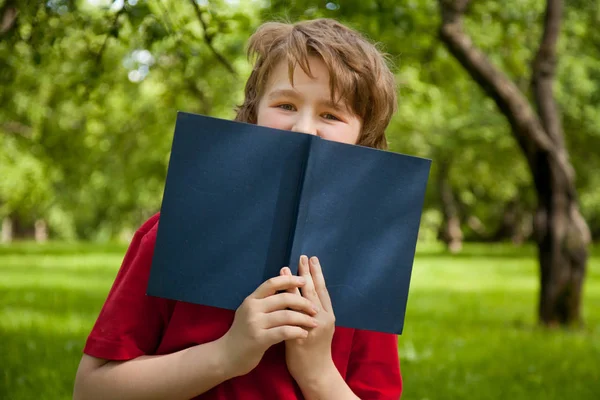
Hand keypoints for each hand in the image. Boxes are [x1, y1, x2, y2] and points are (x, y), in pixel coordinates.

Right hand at [219, 275, 318, 377]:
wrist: (226, 356)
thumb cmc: (243, 333)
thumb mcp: (250, 312)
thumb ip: (264, 302)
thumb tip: (286, 288)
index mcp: (251, 299)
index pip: (272, 283)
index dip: (289, 280)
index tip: (304, 281)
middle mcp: (252, 308)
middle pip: (283, 298)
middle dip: (303, 302)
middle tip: (315, 309)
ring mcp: (255, 323)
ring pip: (286, 315)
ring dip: (304, 319)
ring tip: (314, 323)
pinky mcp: (259, 339)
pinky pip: (284, 332)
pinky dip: (297, 332)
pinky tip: (304, 334)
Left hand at [280, 255, 336, 386]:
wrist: (314, 372)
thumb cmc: (313, 349)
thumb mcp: (317, 327)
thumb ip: (312, 311)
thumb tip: (301, 292)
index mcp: (328, 315)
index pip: (322, 290)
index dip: (317, 274)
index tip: (312, 259)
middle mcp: (322, 319)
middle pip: (314, 291)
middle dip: (307, 273)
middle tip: (302, 256)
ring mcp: (312, 327)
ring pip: (303, 300)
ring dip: (294, 283)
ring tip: (286, 268)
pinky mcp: (300, 336)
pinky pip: (291, 316)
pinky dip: (285, 303)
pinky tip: (278, 294)